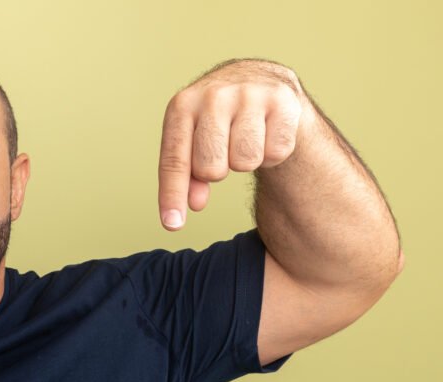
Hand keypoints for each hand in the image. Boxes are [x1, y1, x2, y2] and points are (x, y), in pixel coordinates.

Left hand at [157, 58, 307, 230]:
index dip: (173, 195)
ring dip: (246, 161)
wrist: (260, 80)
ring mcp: (250, 93)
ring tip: (246, 139)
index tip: (172, 225)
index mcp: (182, 105)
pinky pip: (275, 153)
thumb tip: (194, 205)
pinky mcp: (283, 99)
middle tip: (223, 150)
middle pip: (211, 168)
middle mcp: (214, 94)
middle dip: (217, 171)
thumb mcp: (192, 142)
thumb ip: (186, 176)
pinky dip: (272, 153)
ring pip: (245, 161)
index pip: (175, 161)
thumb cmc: (218, 120)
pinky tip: (267, 132)